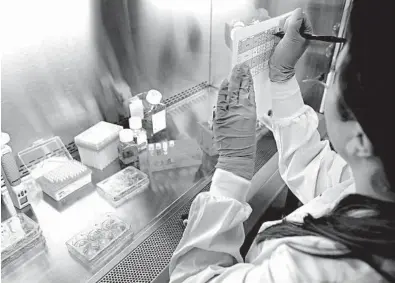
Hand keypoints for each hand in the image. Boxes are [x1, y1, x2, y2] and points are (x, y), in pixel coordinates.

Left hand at [214, 64, 256, 179]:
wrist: (238, 156)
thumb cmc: (246, 145)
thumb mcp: (254, 127)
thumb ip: (251, 115)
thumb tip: (251, 107)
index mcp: (251, 112)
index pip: (250, 92)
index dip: (249, 80)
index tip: (248, 72)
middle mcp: (242, 110)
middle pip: (241, 88)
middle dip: (241, 75)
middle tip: (241, 65)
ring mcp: (231, 113)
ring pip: (232, 91)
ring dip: (233, 79)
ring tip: (234, 69)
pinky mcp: (220, 117)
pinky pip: (221, 101)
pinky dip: (222, 90)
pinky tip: (224, 82)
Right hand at [269, 8, 312, 81]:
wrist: (277, 67)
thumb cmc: (286, 56)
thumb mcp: (291, 38)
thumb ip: (295, 23)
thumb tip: (298, 11)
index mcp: (306, 33)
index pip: (302, 17)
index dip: (295, 20)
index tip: (290, 28)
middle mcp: (300, 33)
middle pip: (294, 18)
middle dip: (288, 24)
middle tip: (285, 34)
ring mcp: (292, 35)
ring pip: (287, 22)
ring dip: (282, 27)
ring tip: (282, 36)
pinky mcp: (284, 37)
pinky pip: (282, 27)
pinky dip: (279, 30)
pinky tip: (278, 36)